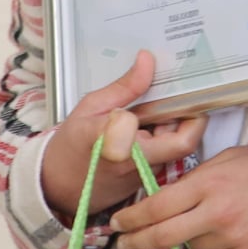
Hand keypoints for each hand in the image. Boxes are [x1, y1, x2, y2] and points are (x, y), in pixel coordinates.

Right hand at [40, 51, 205, 219]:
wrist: (60, 187)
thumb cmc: (71, 147)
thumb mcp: (91, 107)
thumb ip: (125, 86)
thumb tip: (148, 60)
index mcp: (112, 141)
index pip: (145, 126)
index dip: (162, 103)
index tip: (162, 81)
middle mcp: (135, 163)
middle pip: (182, 140)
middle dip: (186, 114)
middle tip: (174, 94)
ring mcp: (145, 175)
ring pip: (179, 148)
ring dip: (175, 125)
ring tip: (153, 110)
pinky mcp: (149, 180)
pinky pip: (169, 156)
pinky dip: (166, 137)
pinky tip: (149, 127)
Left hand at [110, 145, 247, 248]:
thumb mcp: (234, 157)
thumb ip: (200, 177)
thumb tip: (172, 194)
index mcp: (209, 183)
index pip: (157, 206)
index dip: (132, 218)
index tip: (118, 222)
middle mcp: (216, 214)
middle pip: (162, 235)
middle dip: (137, 241)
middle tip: (124, 243)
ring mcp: (232, 238)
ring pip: (190, 248)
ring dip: (186, 239)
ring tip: (204, 222)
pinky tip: (224, 235)